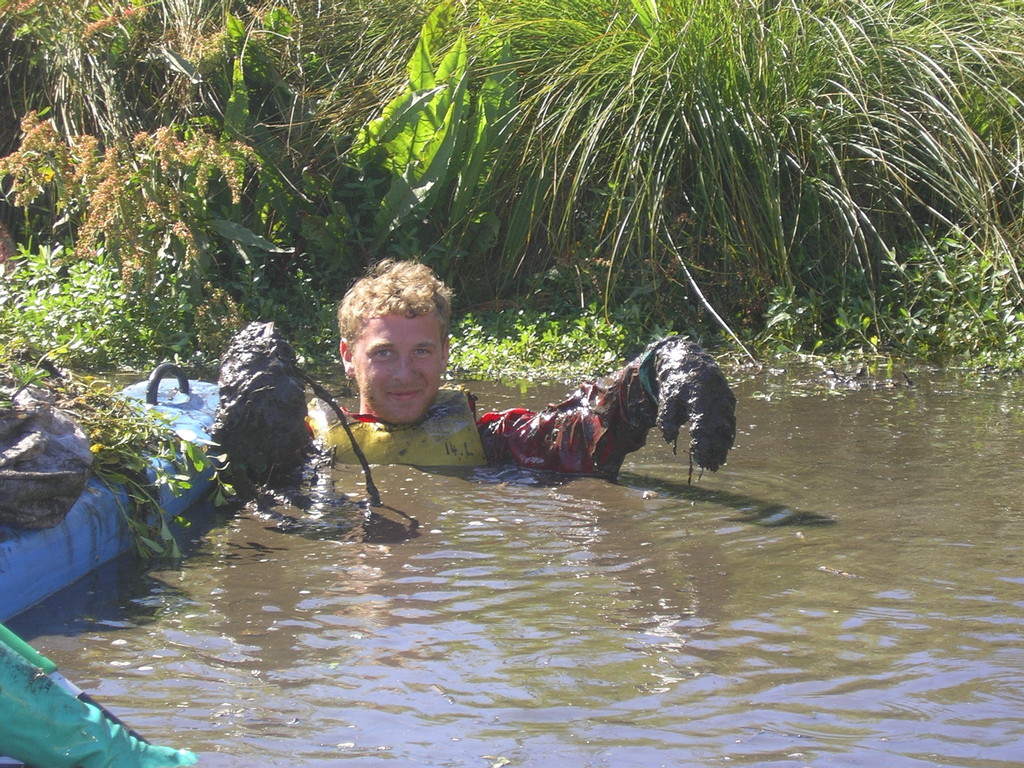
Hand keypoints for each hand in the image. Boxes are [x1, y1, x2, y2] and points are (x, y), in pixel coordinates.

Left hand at [643, 336, 735, 470]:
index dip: (703, 444)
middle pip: (718, 430)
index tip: (700, 459)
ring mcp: (725, 399)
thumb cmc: (676, 384)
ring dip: (723, 446)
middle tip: (710, 467)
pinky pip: (731, 421)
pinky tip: (724, 449)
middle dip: (715, 450)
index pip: (703, 425)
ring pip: (727, 427)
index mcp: (698, 397)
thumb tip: (669, 438)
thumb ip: (666, 418)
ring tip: (718, 462)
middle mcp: (715, 398)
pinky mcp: (730, 400)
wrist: (691, 362)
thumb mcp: (666, 399)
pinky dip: (728, 436)